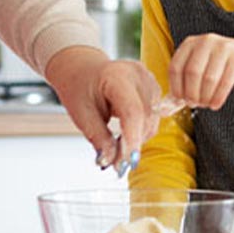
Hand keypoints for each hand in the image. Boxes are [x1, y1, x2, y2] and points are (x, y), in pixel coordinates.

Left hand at [45, 46, 160, 170]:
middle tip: (117, 162)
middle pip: (145, 117)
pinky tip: (126, 130)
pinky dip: (142, 128)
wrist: (82, 70)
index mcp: (116, 75)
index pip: (132, 111)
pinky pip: (154, 115)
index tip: (126, 162)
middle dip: (133, 143)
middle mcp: (137, 74)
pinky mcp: (153, 86)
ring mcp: (148, 78)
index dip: (132, 139)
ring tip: (117, 143)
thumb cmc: (79, 87)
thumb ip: (99, 138)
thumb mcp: (82, 114)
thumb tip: (111, 162)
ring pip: (152, 119)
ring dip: (138, 137)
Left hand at [168, 33, 233, 108]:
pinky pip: (225, 82)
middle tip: (194, 104)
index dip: (175, 87)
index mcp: (190, 43)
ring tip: (205, 105)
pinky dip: (218, 97)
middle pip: (192, 73)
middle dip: (191, 94)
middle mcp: (205, 41)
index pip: (176, 66)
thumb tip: (171, 103)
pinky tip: (215, 105)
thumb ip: (186, 79)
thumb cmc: (220, 65)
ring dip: (205, 97)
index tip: (179, 100)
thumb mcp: (201, 65)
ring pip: (209, 79)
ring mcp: (223, 47)